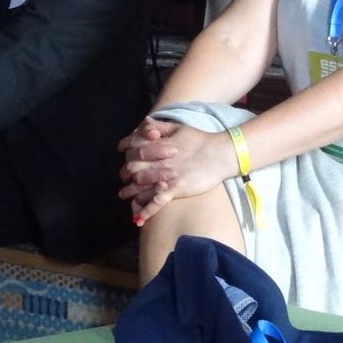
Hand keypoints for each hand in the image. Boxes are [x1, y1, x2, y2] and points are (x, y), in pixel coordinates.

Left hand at [117, 117, 234, 223]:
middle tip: (124, 177)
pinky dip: (147, 211)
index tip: (123, 154)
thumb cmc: (199, 139)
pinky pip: (157, 202)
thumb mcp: (176, 128)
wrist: (220, 153)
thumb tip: (144, 123)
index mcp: (157, 145)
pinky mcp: (175, 189)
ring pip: (141, 186)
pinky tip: (139, 219)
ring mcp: (166, 176)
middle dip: (126, 173)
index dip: (127, 151)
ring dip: (131, 192)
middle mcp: (158, 161)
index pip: (133, 149)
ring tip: (125, 195)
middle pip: (133, 168)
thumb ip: (158, 126)